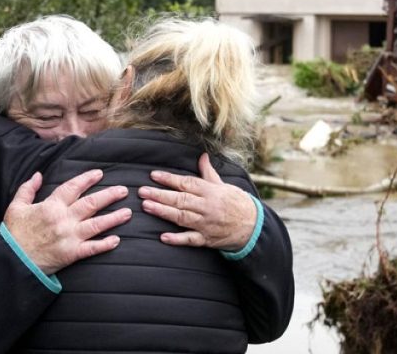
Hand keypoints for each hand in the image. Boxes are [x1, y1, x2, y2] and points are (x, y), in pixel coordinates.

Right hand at [4, 169, 130, 274]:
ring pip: (96, 224)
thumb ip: (27, 189)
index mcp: (50, 206)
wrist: (11, 262)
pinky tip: (117, 240)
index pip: (72, 188)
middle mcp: (63, 220)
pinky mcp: (71, 254)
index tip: (99, 174)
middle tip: (124, 190)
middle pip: (91, 204)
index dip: (87, 179)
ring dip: (114, 218)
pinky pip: (92, 249)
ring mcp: (69, 237)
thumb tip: (38, 175)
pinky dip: (105, 245)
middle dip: (109, 195)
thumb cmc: (13, 235)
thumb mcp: (15, 207)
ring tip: (128, 213)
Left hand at [138, 153, 255, 250]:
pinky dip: (177, 239)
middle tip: (142, 191)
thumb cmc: (237, 203)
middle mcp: (207, 206)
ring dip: (163, 212)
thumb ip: (209, 173)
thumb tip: (202, 156)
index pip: (187, 183)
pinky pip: (190, 239)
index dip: (169, 179)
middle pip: (180, 199)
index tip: (154, 175)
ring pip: (182, 217)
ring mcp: (206, 224)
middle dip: (160, 195)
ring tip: (147, 207)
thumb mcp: (224, 185)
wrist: (254, 226)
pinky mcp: (207, 239)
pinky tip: (163, 237)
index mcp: (210, 191)